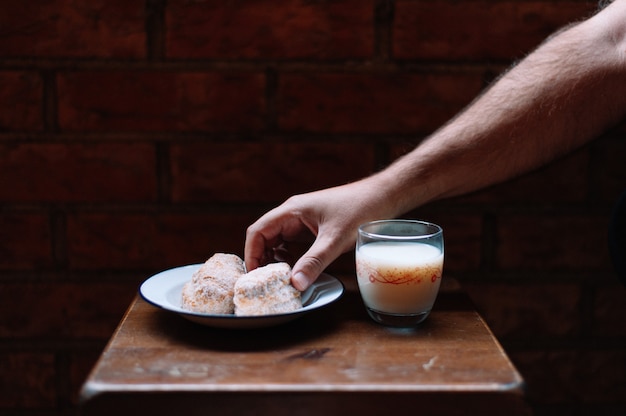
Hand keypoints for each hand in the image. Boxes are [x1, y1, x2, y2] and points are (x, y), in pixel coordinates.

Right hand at [245, 179, 395, 289]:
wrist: (383, 197)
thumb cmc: (360, 209)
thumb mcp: (335, 239)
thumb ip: (314, 262)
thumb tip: (294, 284)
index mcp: (291, 210)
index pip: (258, 231)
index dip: (251, 254)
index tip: (253, 276)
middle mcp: (293, 214)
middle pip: (264, 237)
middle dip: (261, 260)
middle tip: (264, 284)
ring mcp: (303, 221)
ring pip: (278, 242)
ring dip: (275, 260)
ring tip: (279, 281)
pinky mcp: (314, 228)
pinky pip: (293, 244)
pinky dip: (290, 258)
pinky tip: (296, 271)